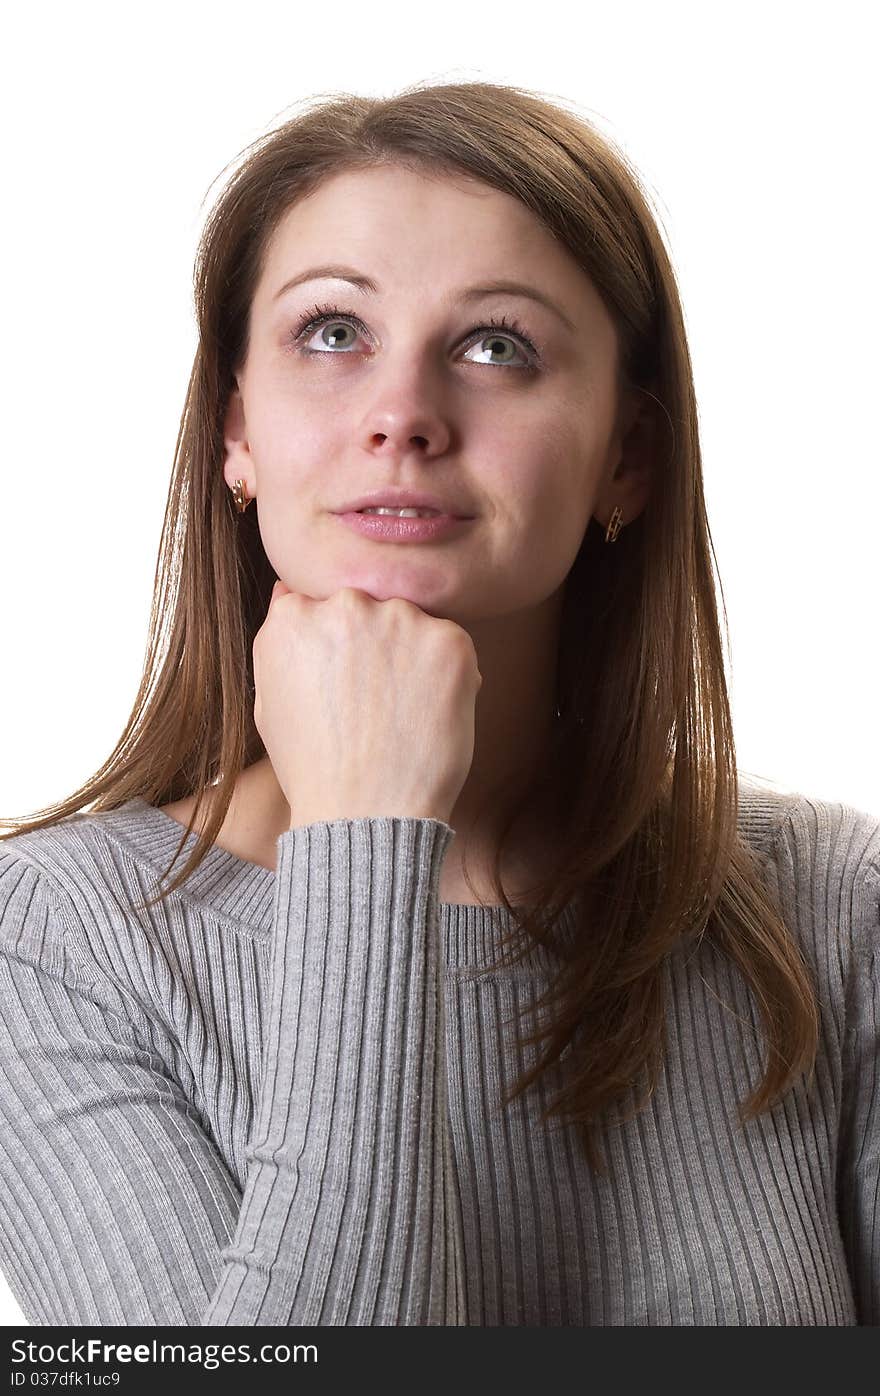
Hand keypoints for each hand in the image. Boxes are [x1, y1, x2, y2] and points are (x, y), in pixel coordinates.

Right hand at [253, 580, 482, 827]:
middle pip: (370, 608)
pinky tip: (427, 717)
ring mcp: (401, 620)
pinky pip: (452, 645)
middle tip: (375, 705)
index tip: (345, 685)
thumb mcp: (269, 702)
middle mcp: (346, 605)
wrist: (365, 816)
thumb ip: (279, 638)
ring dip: (412, 656)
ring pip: (413, 624)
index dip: (339, 648)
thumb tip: (288, 589)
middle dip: (376, 645)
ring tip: (400, 715)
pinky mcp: (449, 642)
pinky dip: (448, 675)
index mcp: (295, 616)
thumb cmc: (313, 768)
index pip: (325, 607)